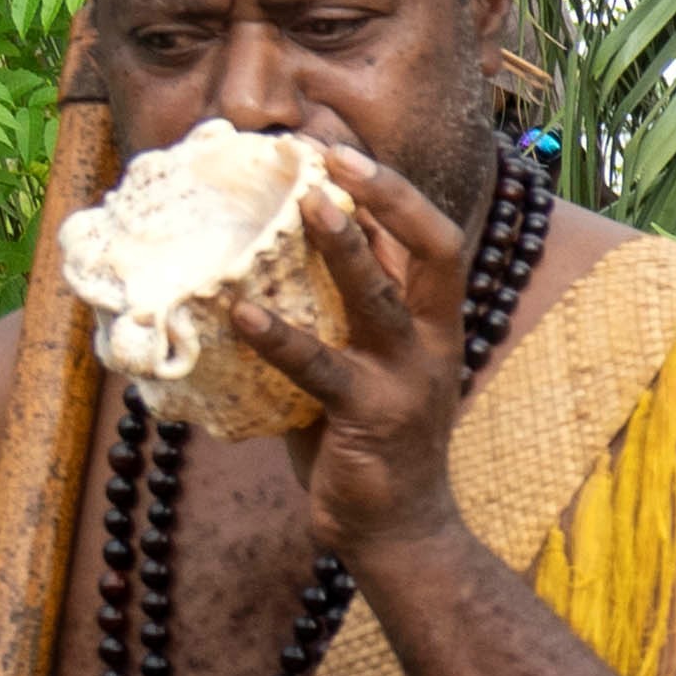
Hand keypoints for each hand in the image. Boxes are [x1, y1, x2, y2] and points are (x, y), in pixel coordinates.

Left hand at [277, 148, 483, 563]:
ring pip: (385, 298)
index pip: (430, 235)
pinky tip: (241, 315)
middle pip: (433, 247)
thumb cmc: (366, 436)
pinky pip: (323, 369)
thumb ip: (336, 314)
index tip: (339, 149)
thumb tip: (265, 260)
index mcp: (434, 318)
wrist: (398, 526)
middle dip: (387, 195)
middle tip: (332, 158)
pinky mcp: (374, 416)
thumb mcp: (362, 360)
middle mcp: (433, 337)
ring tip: (307, 206)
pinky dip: (281, 338)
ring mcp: (409, 377)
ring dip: (347, 248)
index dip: (391, 187)